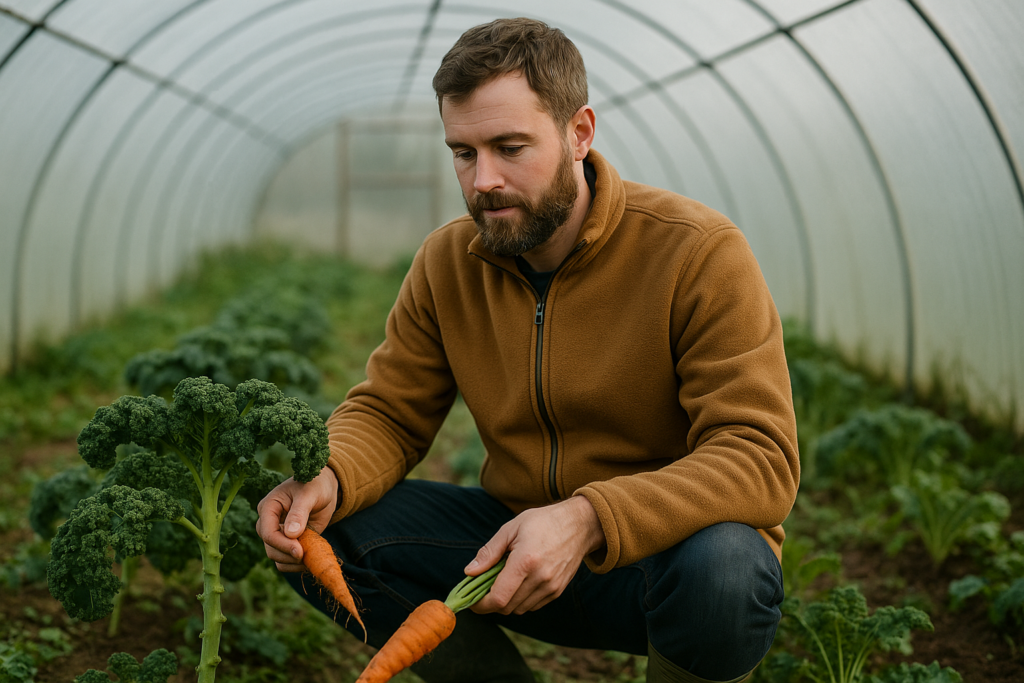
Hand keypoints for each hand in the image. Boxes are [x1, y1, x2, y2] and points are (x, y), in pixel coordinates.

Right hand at [255, 466, 338, 571]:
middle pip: (270, 548)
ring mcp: (277, 534)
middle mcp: (268, 522)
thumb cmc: (315, 485)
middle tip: (308, 554)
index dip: (282, 544)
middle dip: (288, 554)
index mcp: (268, 507)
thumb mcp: (309, 494)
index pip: (267, 533)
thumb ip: (299, 512)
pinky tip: (310, 559)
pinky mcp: (287, 542)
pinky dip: (296, 565)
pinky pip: (285, 561)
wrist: (324, 489)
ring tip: (311, 556)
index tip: (300, 552)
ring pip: (276, 557)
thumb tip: (290, 534)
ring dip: (293, 562)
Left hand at [467, 496, 604, 614]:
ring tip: (504, 580)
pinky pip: (532, 606)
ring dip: (506, 600)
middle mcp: (540, 578)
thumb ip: (489, 552)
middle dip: (490, 602)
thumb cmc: (542, 522)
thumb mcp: (511, 529)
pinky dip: (520, 600)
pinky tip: (520, 581)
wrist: (578, 525)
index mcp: (526, 561)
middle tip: (484, 586)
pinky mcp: (557, 591)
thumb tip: (469, 572)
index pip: (498, 598)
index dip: (480, 604)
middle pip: (506, 607)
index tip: (471, 599)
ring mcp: (551, 587)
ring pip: (519, 609)